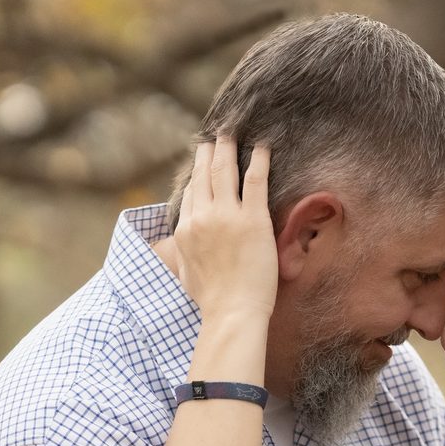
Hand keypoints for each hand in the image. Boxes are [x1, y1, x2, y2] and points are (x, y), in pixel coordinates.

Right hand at [174, 134, 276, 323]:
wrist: (231, 313)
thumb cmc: (213, 302)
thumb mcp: (186, 273)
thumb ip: (183, 253)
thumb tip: (182, 247)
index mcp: (185, 231)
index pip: (190, 194)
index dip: (195, 176)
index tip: (200, 163)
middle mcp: (202, 217)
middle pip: (203, 176)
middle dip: (207, 152)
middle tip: (213, 136)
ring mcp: (227, 216)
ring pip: (224, 171)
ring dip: (227, 147)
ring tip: (231, 132)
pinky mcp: (253, 219)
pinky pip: (255, 180)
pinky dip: (258, 159)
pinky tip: (262, 146)